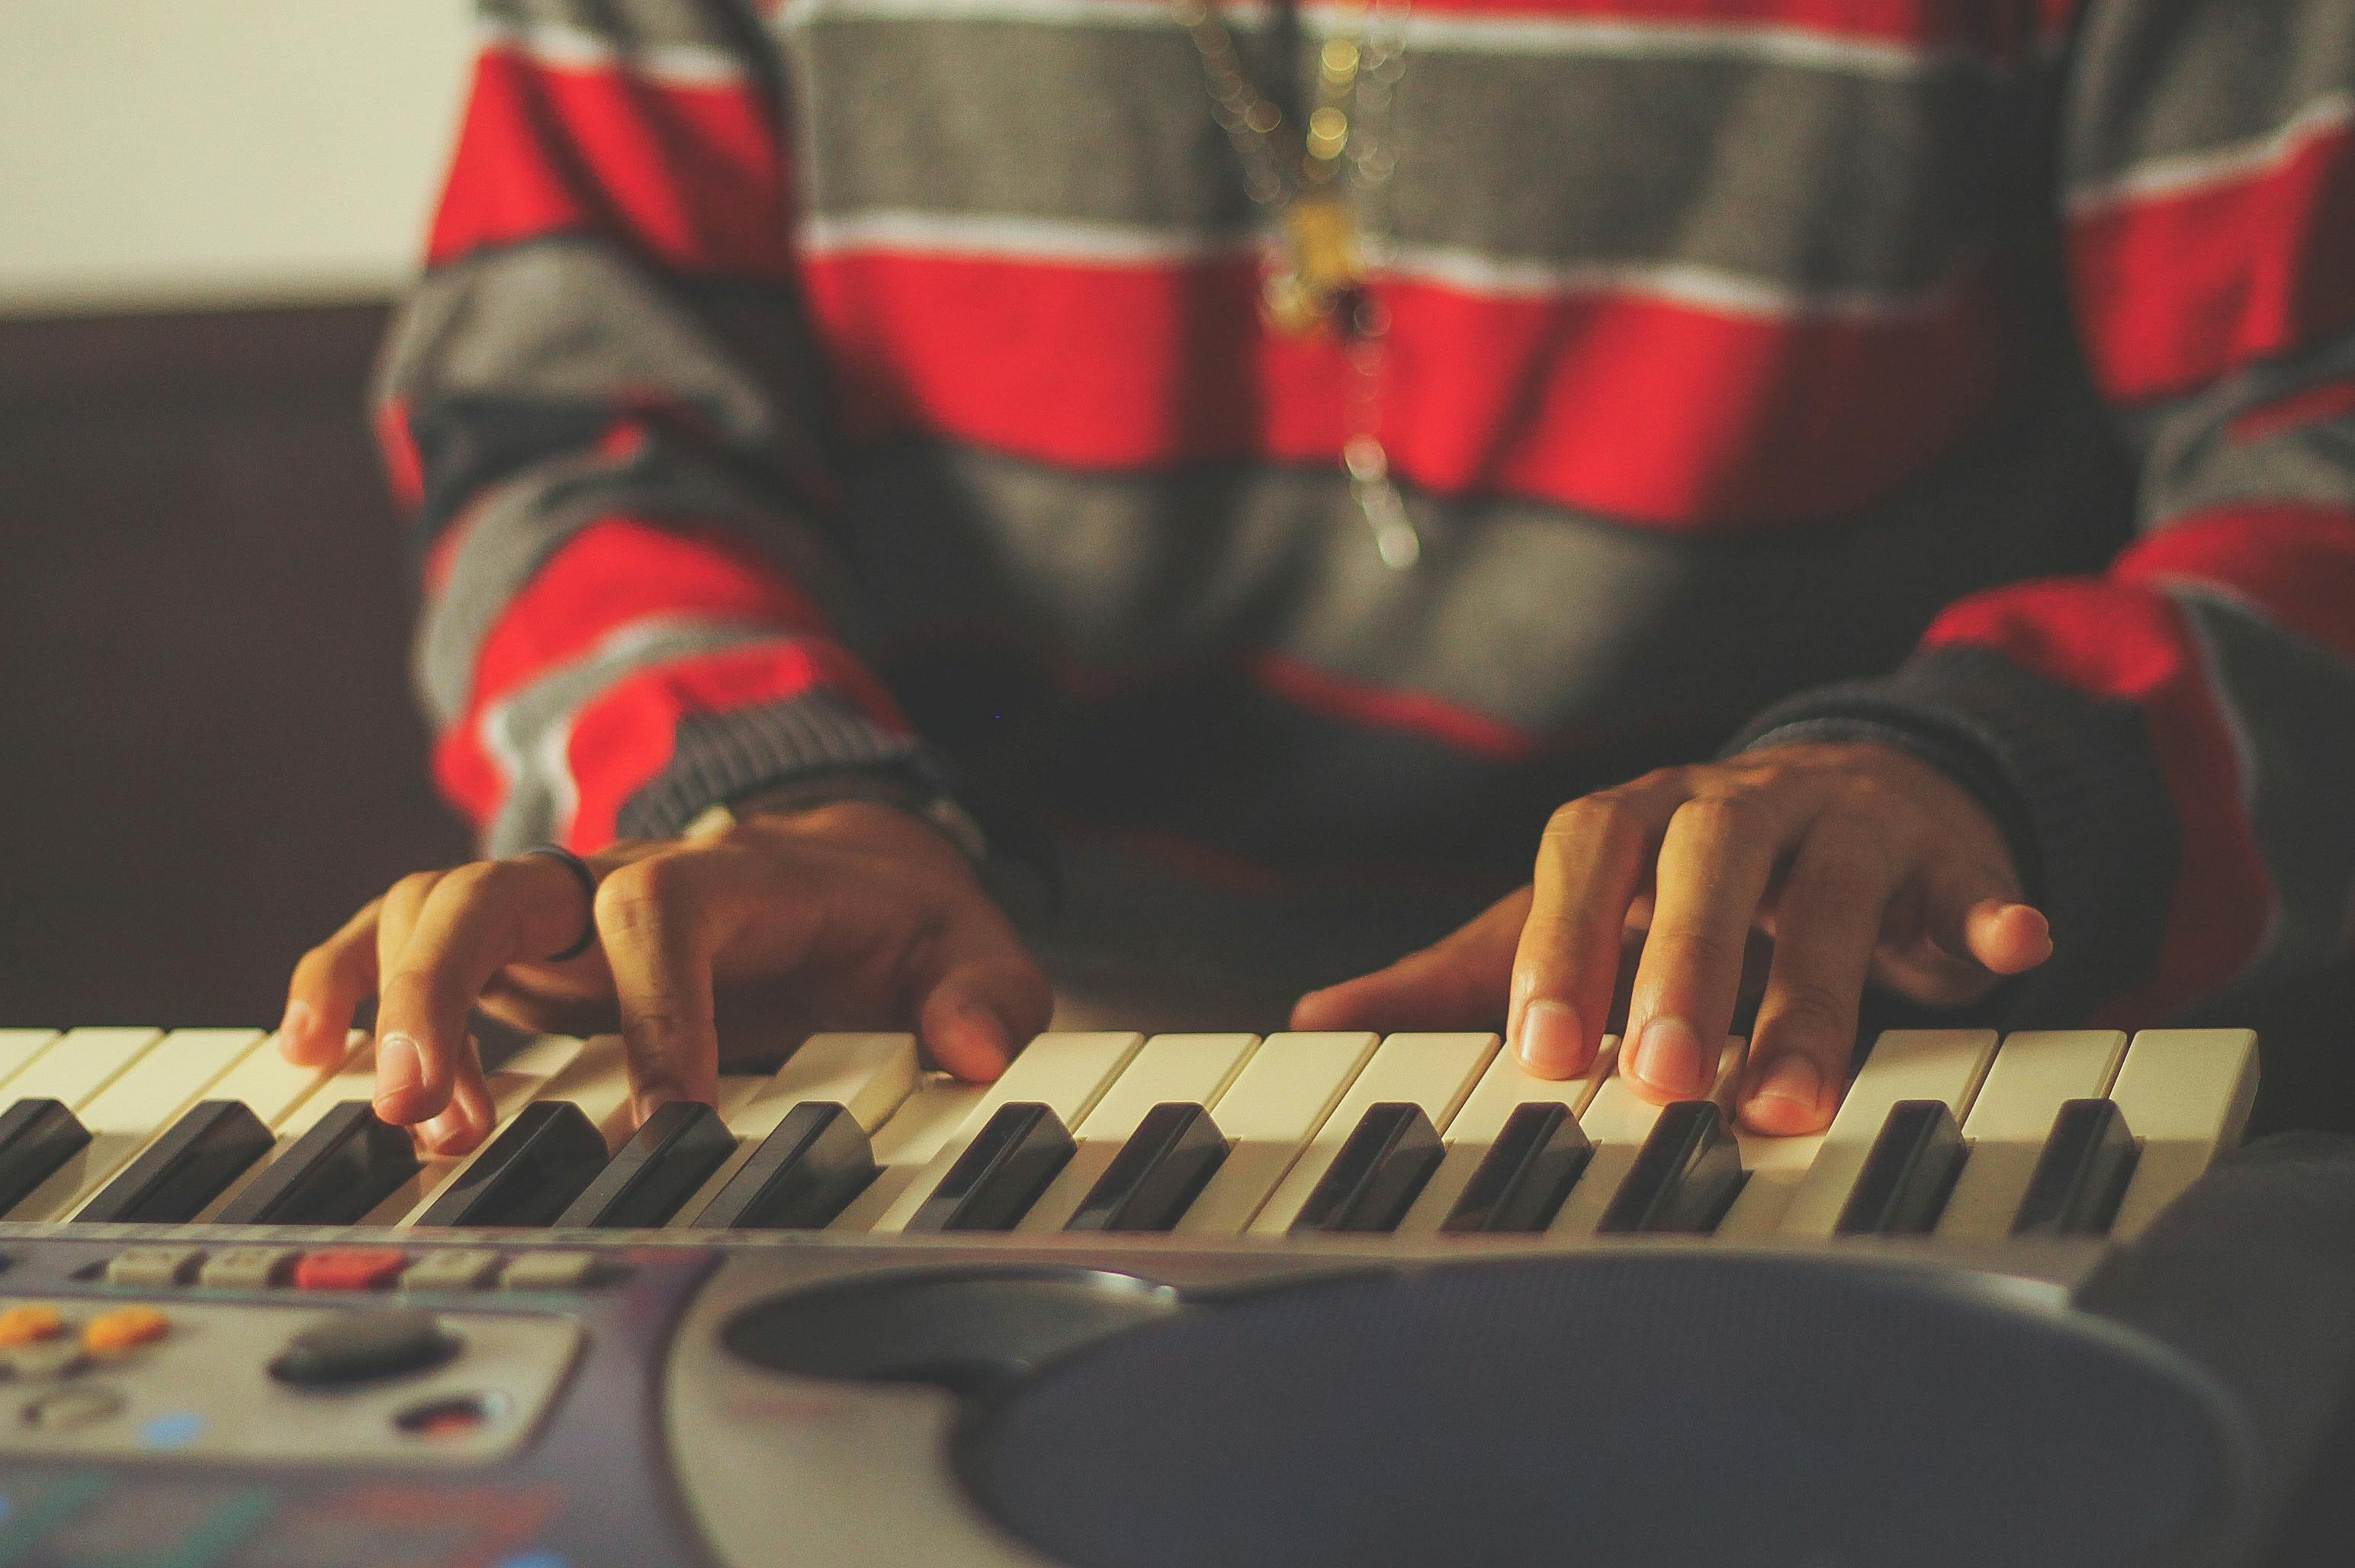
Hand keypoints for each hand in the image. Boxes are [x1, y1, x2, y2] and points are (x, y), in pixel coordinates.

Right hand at [278, 800, 1049, 1154]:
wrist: (848, 862)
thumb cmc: (893, 916)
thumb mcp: (965, 944)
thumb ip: (985, 993)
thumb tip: (979, 1054)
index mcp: (734, 875)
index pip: (666, 905)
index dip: (656, 1005)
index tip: (670, 1120)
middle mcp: (622, 875)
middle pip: (505, 887)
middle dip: (452, 989)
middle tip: (436, 1109)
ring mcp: (560, 908)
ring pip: (436, 906)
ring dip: (394, 1000)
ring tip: (397, 1113)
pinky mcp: (520, 946)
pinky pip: (403, 937)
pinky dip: (349, 983)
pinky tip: (312, 1055)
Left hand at [1291, 742, 2052, 1134]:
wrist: (1842, 798)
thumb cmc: (1681, 884)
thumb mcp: (1576, 918)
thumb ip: (1460, 971)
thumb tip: (1312, 1018)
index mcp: (1632, 818)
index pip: (1583, 856)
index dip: (1563, 945)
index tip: (1542, 1055)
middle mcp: (1732, 803)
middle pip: (1704, 862)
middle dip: (1684, 971)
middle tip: (1663, 1082)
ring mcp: (1844, 820)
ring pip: (1828, 889)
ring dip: (1813, 992)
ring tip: (1790, 1099)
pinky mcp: (1945, 854)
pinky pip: (1971, 877)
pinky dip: (1990, 910)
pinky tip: (2013, 952)